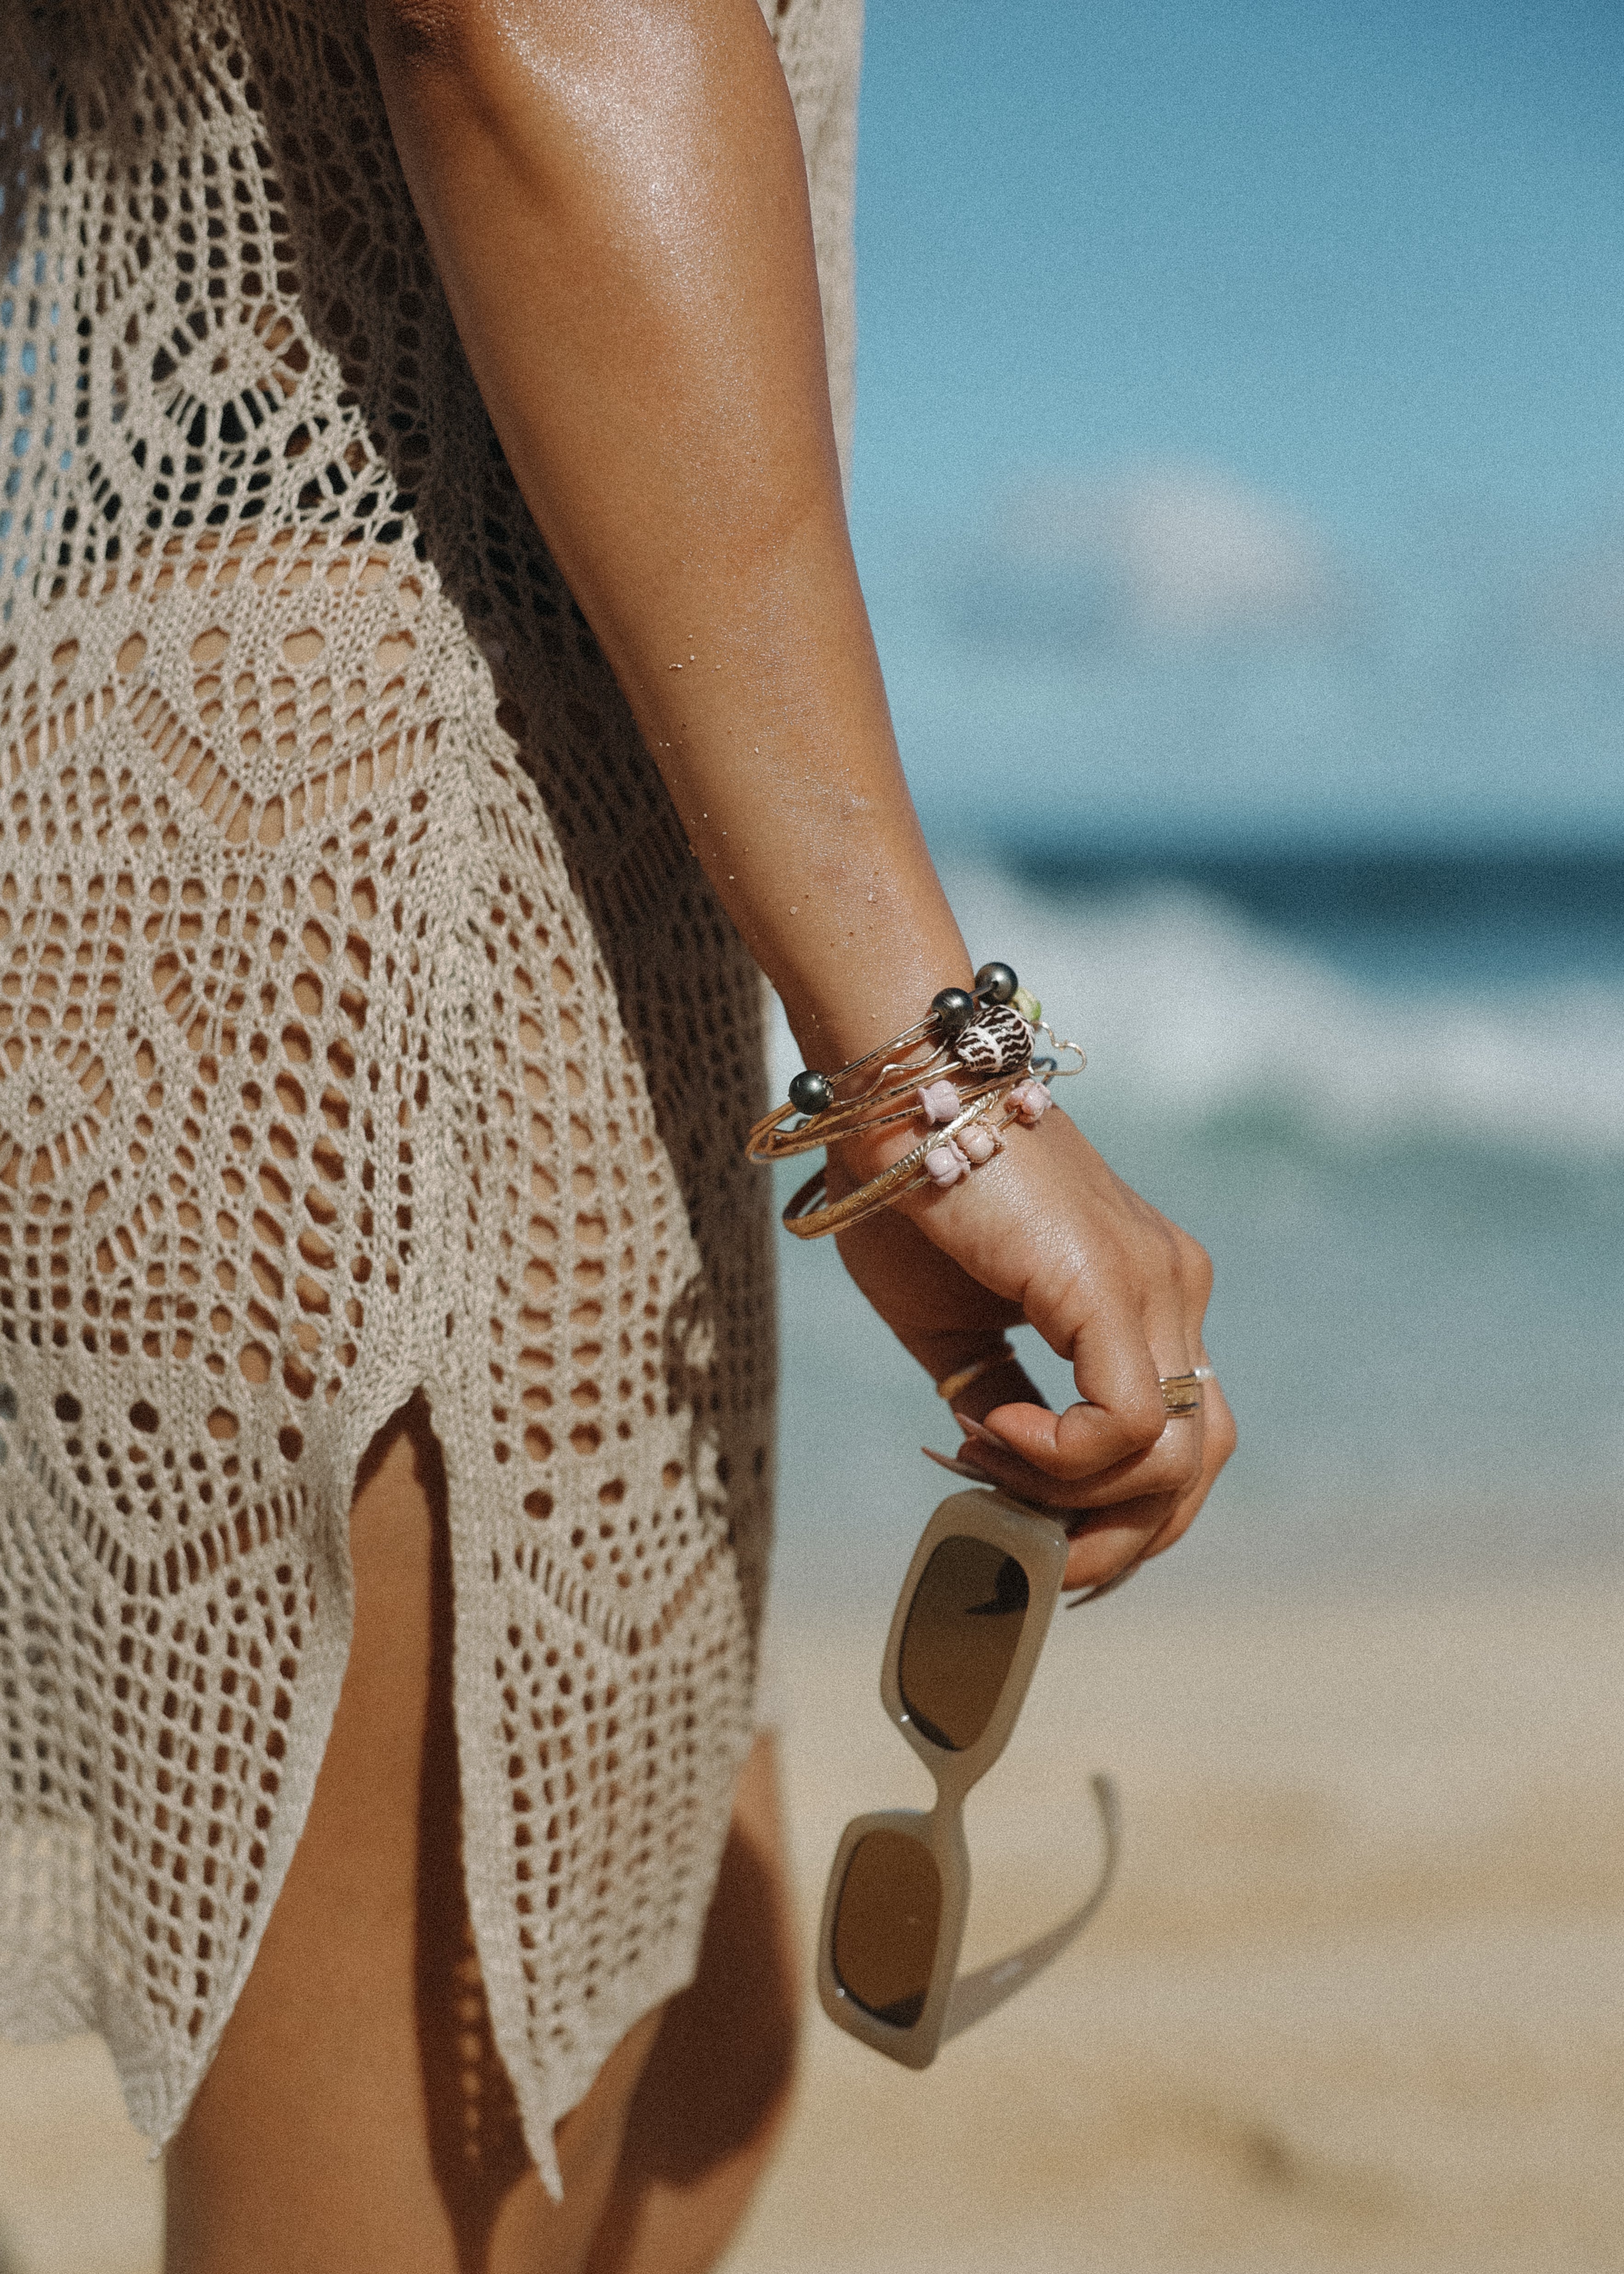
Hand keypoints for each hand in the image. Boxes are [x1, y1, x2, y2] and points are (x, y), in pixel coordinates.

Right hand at [830, 1103, 1234, 1593]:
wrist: (893, 1092)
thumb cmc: (910, 1197)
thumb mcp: (954, 1331)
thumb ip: (998, 1402)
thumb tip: (1007, 1477)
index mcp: (1147, 1292)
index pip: (1182, 1436)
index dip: (1120, 1511)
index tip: (1026, 1519)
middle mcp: (1175, 1287)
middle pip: (1199, 1463)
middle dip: (1118, 1539)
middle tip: (1029, 1552)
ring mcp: (1159, 1283)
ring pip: (1174, 1459)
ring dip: (1074, 1500)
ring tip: (986, 1462)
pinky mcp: (1115, 1285)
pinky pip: (1126, 1425)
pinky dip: (1059, 1456)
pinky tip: (993, 1430)